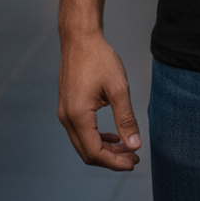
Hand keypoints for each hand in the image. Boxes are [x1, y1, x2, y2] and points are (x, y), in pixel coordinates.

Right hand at [58, 32, 141, 170]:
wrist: (80, 37)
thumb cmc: (99, 58)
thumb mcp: (118, 87)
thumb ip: (126, 118)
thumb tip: (135, 144)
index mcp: (78, 115)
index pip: (95, 152)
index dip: (115, 162)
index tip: (134, 161)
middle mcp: (66, 118)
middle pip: (87, 153)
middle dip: (111, 159)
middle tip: (133, 158)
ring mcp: (64, 113)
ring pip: (83, 144)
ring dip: (105, 149)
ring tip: (126, 148)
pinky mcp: (67, 106)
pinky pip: (81, 132)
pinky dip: (97, 138)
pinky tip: (113, 135)